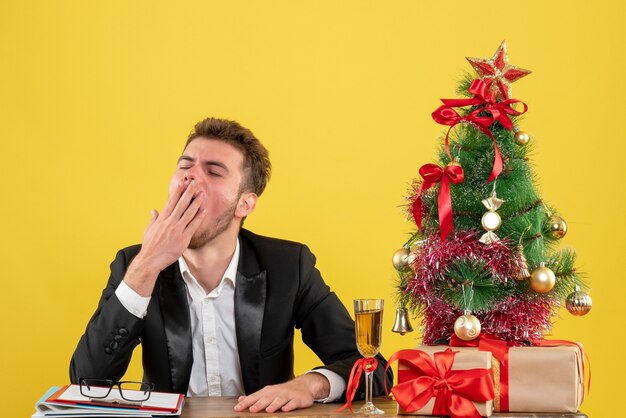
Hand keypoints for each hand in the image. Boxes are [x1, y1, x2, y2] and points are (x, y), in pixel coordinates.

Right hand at [124, 178, 205, 295]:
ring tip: (202, 194)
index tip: (183, 183)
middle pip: (181, 204)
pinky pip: (193, 226)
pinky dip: (198, 217)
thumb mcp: (148, 231)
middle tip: (195, 183)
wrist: (150, 260)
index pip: (171, 202)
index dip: (177, 191)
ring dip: (196, 202)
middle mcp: (169, 222)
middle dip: (189, 192)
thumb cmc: (150, 246)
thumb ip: (153, 220)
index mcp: (161, 219)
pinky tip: (204, 210)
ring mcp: (176, 230)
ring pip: (188, 213)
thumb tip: (153, 211)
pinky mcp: (183, 238)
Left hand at [233, 373, 329, 412]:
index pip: (255, 396)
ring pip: (280, 400)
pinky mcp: (297, 399)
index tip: (238, 408)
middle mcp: (277, 392)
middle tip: (252, 410)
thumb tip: (240, 399)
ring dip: (274, 405)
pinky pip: (293, 403)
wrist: (303, 385)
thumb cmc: (283, 391)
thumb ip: (255, 397)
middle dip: (259, 404)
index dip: (246, 402)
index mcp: (268, 391)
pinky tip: (285, 409)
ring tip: (268, 410)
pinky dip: (289, 406)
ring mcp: (288, 395)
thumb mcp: (268, 392)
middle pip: (267, 398)